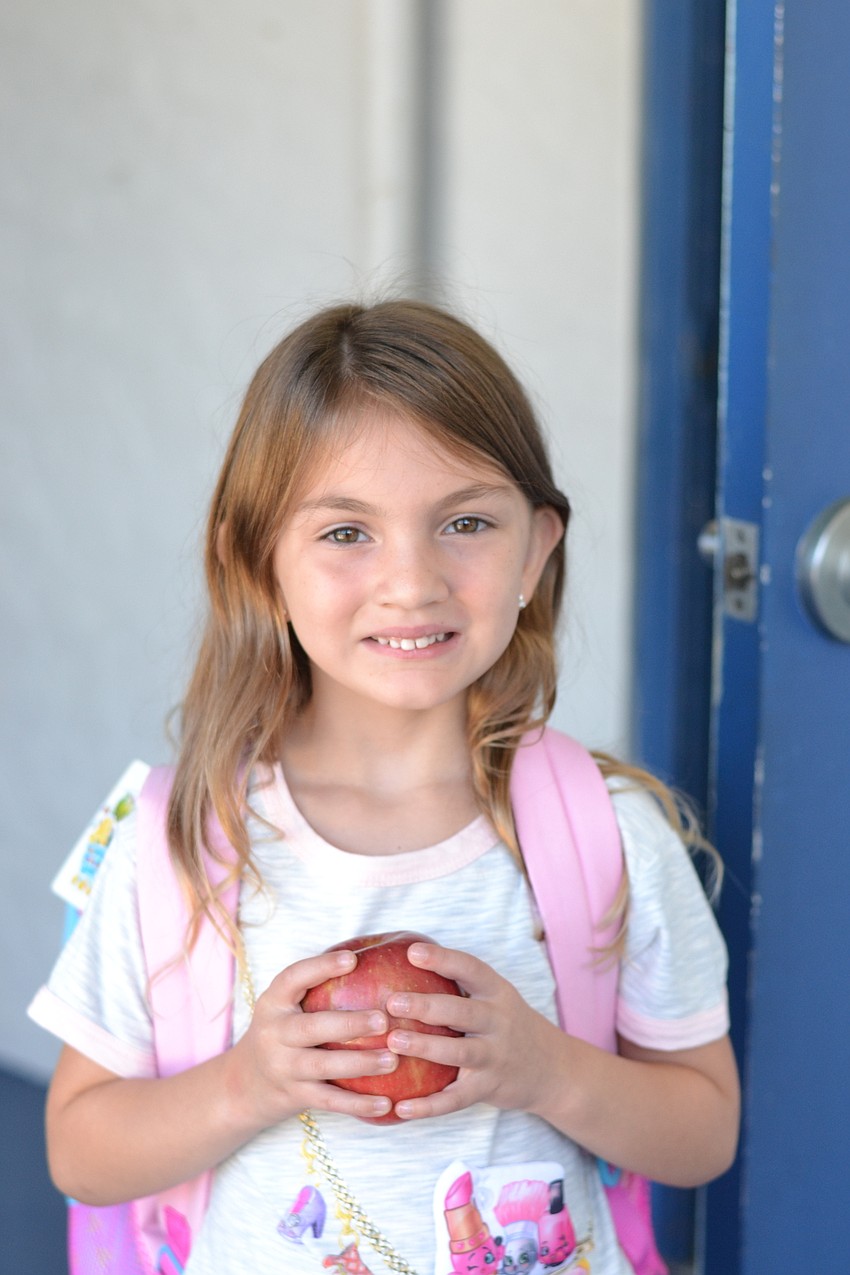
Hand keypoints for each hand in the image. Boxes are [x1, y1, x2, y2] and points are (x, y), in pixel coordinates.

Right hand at [226, 949, 397, 1129]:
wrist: (243, 1085)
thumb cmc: (281, 1033)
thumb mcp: (284, 1007)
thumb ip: (316, 986)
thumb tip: (372, 953)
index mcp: (273, 1003)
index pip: (292, 978)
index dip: (321, 966)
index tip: (352, 959)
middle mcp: (274, 1034)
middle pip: (312, 1028)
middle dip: (349, 1024)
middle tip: (384, 1019)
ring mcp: (282, 1067)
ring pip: (323, 1066)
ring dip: (361, 1063)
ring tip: (393, 1059)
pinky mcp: (294, 1096)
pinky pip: (329, 1100)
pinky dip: (358, 1104)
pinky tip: (386, 1104)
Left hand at [383, 940, 562, 1120]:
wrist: (553, 1069)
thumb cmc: (508, 1025)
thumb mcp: (497, 998)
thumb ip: (461, 984)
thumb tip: (407, 957)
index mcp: (497, 993)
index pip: (471, 969)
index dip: (443, 959)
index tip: (413, 952)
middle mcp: (499, 1022)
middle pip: (463, 1011)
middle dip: (427, 1006)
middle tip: (393, 1002)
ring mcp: (496, 1056)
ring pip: (459, 1052)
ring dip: (425, 1048)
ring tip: (393, 1042)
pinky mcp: (489, 1088)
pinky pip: (457, 1099)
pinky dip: (429, 1106)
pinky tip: (401, 1107)